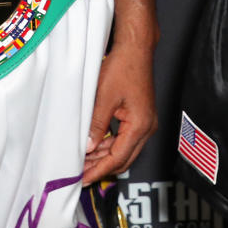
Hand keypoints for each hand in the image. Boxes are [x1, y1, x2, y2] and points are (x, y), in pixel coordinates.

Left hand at [83, 39, 156, 184]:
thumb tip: (88, 148)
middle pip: (124, 158)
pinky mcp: (141, 115)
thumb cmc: (124, 66)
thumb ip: (97, 125)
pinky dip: (110, 144)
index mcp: (140, 125)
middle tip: (81, 173)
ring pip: (124, 149)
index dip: (99, 170)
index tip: (84, 179)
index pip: (117, 158)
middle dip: (102, 167)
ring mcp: (146, 121)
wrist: (136, 48)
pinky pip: (126, 137)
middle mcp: (147, 126)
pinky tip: (96, 144)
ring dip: (105, 156)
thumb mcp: (105, 97)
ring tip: (85, 161)